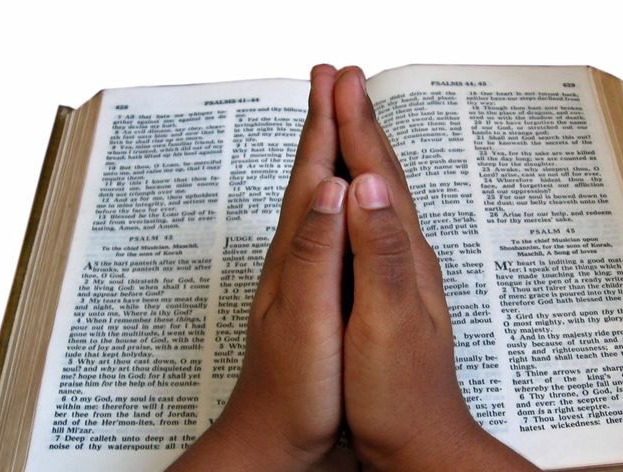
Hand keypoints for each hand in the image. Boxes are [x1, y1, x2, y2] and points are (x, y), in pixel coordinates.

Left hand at [169, 64, 348, 471]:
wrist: (278, 436)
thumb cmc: (294, 386)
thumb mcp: (305, 317)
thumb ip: (317, 252)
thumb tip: (331, 186)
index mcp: (297, 252)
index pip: (312, 173)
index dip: (325, 124)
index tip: (337, 78)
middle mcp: (298, 254)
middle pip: (311, 175)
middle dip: (324, 124)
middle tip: (335, 80)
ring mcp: (306, 272)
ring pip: (318, 199)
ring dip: (328, 155)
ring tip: (338, 124)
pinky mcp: (319, 292)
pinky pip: (329, 228)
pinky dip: (337, 199)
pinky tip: (343, 201)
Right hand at [335, 67, 538, 470]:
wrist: (418, 440)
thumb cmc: (398, 392)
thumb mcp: (386, 322)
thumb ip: (379, 253)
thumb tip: (365, 185)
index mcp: (403, 255)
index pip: (376, 176)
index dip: (355, 126)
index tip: (338, 81)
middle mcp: (408, 255)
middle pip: (384, 175)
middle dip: (362, 123)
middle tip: (343, 81)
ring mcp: (401, 272)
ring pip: (381, 196)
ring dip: (365, 151)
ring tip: (350, 121)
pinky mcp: (389, 290)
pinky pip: (376, 223)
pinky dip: (363, 193)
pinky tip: (358, 197)